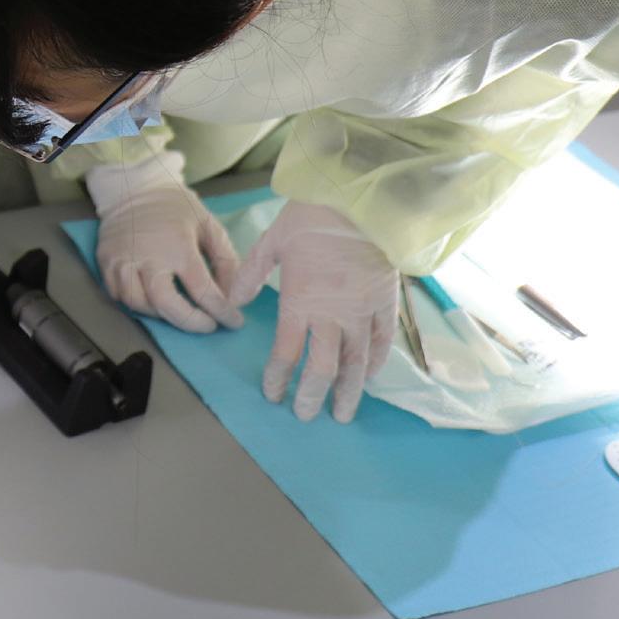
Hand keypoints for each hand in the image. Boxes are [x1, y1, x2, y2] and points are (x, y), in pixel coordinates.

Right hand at [85, 153, 240, 332]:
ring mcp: (122, 259)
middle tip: (207, 325)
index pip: (203, 290)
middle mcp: (148, 255)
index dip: (222, 312)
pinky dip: (136, 305)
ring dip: (161, 315)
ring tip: (179, 311)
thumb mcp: (209, 226)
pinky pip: (117, 295)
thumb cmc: (176, 207)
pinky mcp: (105, 261)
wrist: (134, 187)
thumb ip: (225, 261)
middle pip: (166, 304)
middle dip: (190, 322)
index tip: (233, 321)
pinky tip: (153, 301)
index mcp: (179, 245)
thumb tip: (234, 295)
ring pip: (138, 304)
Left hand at [229, 201, 398, 421]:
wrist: (360, 202)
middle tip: (306, 416)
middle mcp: (332, 316)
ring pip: (356, 364)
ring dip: (348, 391)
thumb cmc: (311, 218)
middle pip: (322, 369)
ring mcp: (363, 313)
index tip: (273, 394)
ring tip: (342, 413)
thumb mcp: (270, 242)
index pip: (286, 353)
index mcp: (300, 303)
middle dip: (313, 396)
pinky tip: (369, 377)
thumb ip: (250, 275)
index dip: (278, 377)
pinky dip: (376, 362)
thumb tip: (232, 301)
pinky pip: (382, 342)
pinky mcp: (386, 305)